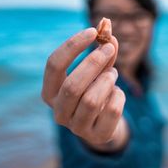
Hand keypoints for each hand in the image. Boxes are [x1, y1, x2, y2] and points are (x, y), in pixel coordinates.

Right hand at [41, 27, 127, 150]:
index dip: (72, 45)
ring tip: (114, 74)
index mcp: (49, 92)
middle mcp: (58, 111)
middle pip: (72, 85)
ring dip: (107, 80)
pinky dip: (118, 96)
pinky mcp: (96, 136)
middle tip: (108, 48)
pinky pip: (111, 111)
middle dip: (93, 63)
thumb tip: (109, 33)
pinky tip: (117, 93)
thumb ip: (101, 50)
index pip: (53, 65)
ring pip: (91, 100)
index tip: (92, 31)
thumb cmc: (95, 88)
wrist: (103, 121)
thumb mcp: (97, 68)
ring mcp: (76, 127)